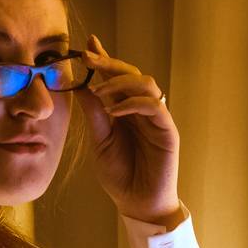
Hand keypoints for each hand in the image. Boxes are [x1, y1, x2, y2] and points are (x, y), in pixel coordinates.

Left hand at [77, 34, 180, 223]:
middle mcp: (142, 109)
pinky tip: (115, 111)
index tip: (86, 44)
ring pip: (146, 83)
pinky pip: (154, 106)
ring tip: (99, 92)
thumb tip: (80, 86)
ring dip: (120, 82)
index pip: (116, 77)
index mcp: (125, 109)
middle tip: (88, 58)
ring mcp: (156, 118)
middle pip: (131, 73)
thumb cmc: (120, 176)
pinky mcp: (167, 130)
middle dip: (109, 63)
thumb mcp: (99, 141)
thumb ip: (94, 114)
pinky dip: (133, 103)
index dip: (103, 59)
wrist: (138, 203)